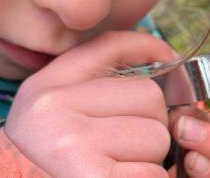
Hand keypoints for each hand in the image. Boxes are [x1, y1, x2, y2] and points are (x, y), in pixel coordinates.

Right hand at [5, 31, 177, 176]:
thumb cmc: (41, 166)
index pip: (110, 45)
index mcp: (44, 87)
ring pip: (157, 136)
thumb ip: (96, 92)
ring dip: (150, 159)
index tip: (169, 57)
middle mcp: (53, 107)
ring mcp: (71, 141)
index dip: (148, 46)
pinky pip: (153, 173)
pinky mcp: (93, 177)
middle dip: (151, 124)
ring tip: (116, 170)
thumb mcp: (51, 119)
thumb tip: (164, 80)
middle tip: (124, 148)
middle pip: (149, 95)